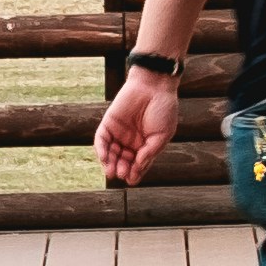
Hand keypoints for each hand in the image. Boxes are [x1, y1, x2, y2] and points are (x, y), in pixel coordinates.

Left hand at [94, 65, 181, 185]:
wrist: (154, 85)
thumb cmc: (163, 108)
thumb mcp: (162, 135)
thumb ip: (150, 151)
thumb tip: (138, 167)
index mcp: (146, 144)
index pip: (137, 163)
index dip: (135, 172)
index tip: (132, 180)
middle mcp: (131, 140)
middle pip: (123, 160)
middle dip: (122, 169)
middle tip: (122, 174)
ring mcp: (119, 132)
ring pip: (110, 153)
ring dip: (110, 163)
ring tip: (112, 172)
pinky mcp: (108, 123)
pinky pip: (101, 139)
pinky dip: (101, 149)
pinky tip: (105, 158)